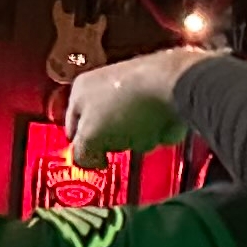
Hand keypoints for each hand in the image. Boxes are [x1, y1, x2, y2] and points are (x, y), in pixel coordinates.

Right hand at [66, 46, 213, 164]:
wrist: (174, 87)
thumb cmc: (125, 108)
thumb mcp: (91, 137)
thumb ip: (82, 153)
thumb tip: (88, 161)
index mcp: (81, 89)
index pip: (72, 129)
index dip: (81, 148)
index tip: (94, 161)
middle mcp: (105, 84)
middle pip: (103, 131)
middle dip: (115, 142)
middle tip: (121, 142)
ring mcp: (134, 90)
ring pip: (130, 131)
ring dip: (139, 139)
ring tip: (145, 131)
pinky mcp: (159, 97)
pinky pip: (153, 126)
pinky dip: (157, 131)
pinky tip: (162, 126)